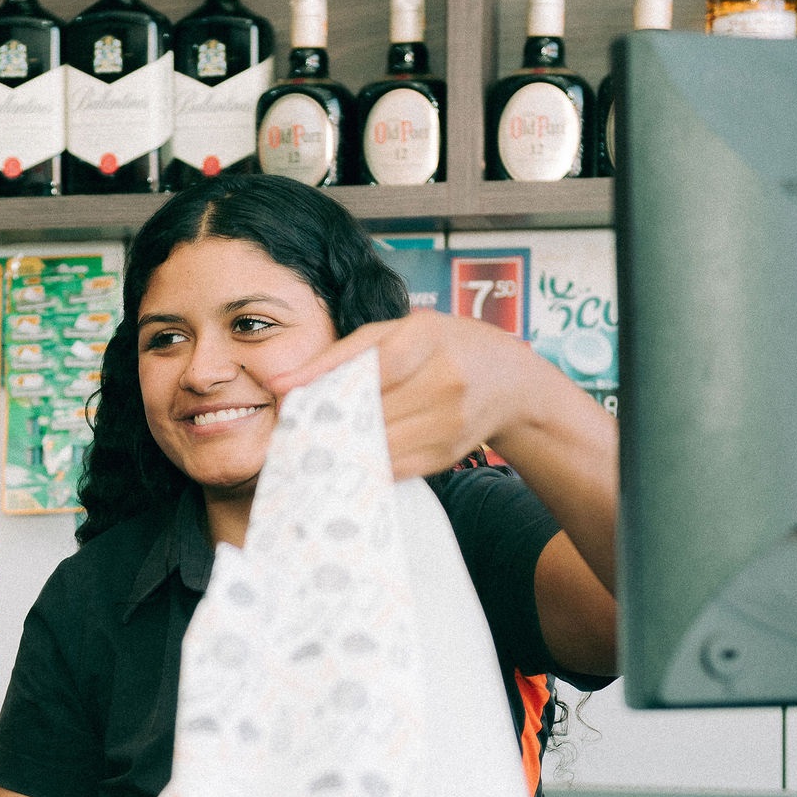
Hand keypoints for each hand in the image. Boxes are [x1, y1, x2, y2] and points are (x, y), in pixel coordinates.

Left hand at [268, 312, 542, 479]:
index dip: (325, 382)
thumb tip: (284, 383)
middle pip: (368, 409)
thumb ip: (347, 352)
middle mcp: (445, 382)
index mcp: (430, 340)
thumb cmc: (446, 346)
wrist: (511, 382)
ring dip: (339, 446)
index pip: (370, 364)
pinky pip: (391, 465)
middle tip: (286, 427)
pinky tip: (341, 458)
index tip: (285, 396)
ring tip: (308, 443)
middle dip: (326, 419)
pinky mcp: (445, 456)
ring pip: (376, 443)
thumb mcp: (403, 331)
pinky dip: (362, 463)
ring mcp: (448, 423)